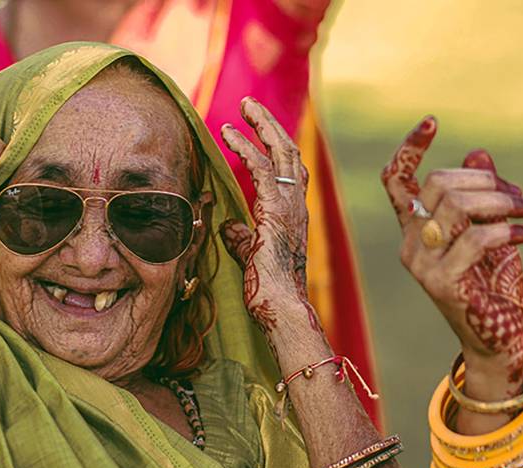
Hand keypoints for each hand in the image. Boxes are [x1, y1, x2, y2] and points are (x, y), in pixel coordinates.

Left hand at [218, 97, 315, 333]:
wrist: (280, 307)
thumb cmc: (267, 290)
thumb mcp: (249, 255)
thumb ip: (240, 237)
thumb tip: (226, 224)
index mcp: (292, 214)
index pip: (287, 171)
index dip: (273, 146)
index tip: (254, 128)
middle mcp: (296, 205)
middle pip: (288, 152)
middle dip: (269, 125)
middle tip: (249, 104)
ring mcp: (290, 206)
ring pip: (281, 153)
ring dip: (260, 126)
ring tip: (242, 106)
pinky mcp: (275, 211)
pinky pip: (262, 170)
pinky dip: (245, 148)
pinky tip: (228, 135)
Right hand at [382, 117, 522, 386]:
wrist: (499, 341)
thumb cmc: (494, 287)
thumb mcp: (490, 232)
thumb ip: (482, 196)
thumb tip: (479, 154)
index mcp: (416, 230)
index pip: (397, 182)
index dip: (409, 149)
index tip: (430, 121)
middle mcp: (411, 245)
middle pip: (437, 185)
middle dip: (485, 181)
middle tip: (518, 199)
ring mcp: (423, 266)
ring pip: (456, 206)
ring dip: (501, 202)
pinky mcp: (443, 283)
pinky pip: (475, 238)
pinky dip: (508, 231)